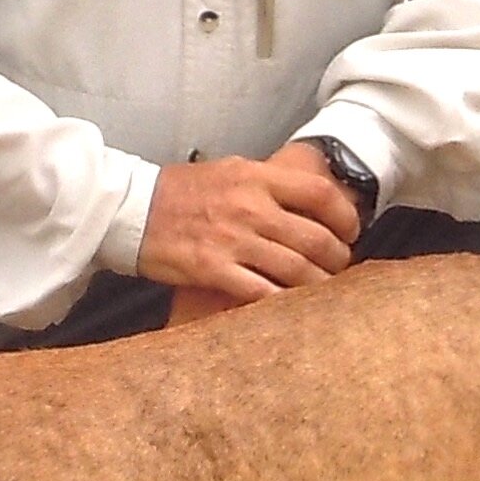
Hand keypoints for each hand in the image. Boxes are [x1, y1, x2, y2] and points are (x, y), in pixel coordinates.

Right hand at [139, 141, 365, 308]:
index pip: (319, 194)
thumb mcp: (226, 171)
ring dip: (316, 286)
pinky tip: (289, 309)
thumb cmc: (178, 191)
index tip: (350, 231)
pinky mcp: (213, 270)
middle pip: (316, 238)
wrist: (129, 209)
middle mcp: (249, 207)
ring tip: (321, 292)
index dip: (345, 216)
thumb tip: (302, 200)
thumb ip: (264, 184)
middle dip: (337, 259)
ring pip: (296, 270)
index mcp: (255, 178)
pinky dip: (282, 304)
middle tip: (339, 268)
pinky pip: (261, 292)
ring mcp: (232, 240)